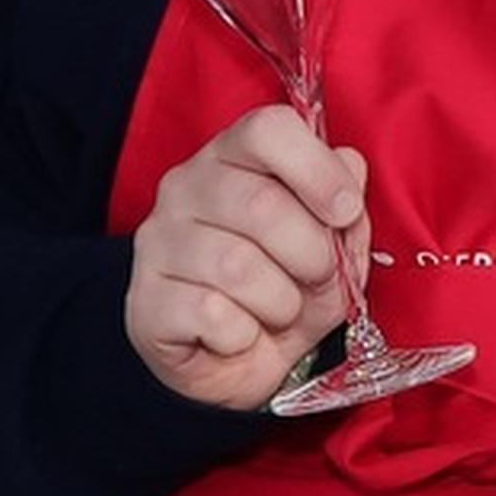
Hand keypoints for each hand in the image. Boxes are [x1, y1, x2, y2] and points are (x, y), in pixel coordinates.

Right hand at [125, 104, 369, 410]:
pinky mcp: (145, 299)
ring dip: (281, 302)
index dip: (318, 169)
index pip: (267, 129)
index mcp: (234, 157)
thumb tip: (350, 165)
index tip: (346, 210)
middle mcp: (185, 188)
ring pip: (238, 266)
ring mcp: (157, 241)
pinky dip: (243, 334)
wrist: (233, 366)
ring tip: (277, 311)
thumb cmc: (284, 292)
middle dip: (312, 255)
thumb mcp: (334, 253)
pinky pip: (213, 314)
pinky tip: (238, 332)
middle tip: (317, 278)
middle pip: (263, 204)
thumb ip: (346, 211)